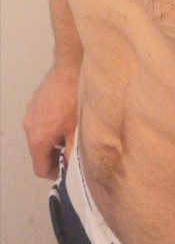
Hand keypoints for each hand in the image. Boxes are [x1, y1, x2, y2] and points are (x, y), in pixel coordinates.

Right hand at [22, 64, 79, 179]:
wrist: (70, 69)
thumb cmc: (75, 100)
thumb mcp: (77, 131)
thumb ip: (73, 153)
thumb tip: (71, 167)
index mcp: (38, 139)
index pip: (39, 168)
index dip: (54, 173)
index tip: (67, 170)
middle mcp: (29, 127)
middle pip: (39, 152)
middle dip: (55, 155)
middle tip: (73, 151)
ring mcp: (29, 113)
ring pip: (40, 135)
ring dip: (53, 139)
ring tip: (72, 132)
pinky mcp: (34, 102)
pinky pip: (40, 121)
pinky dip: (51, 125)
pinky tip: (67, 117)